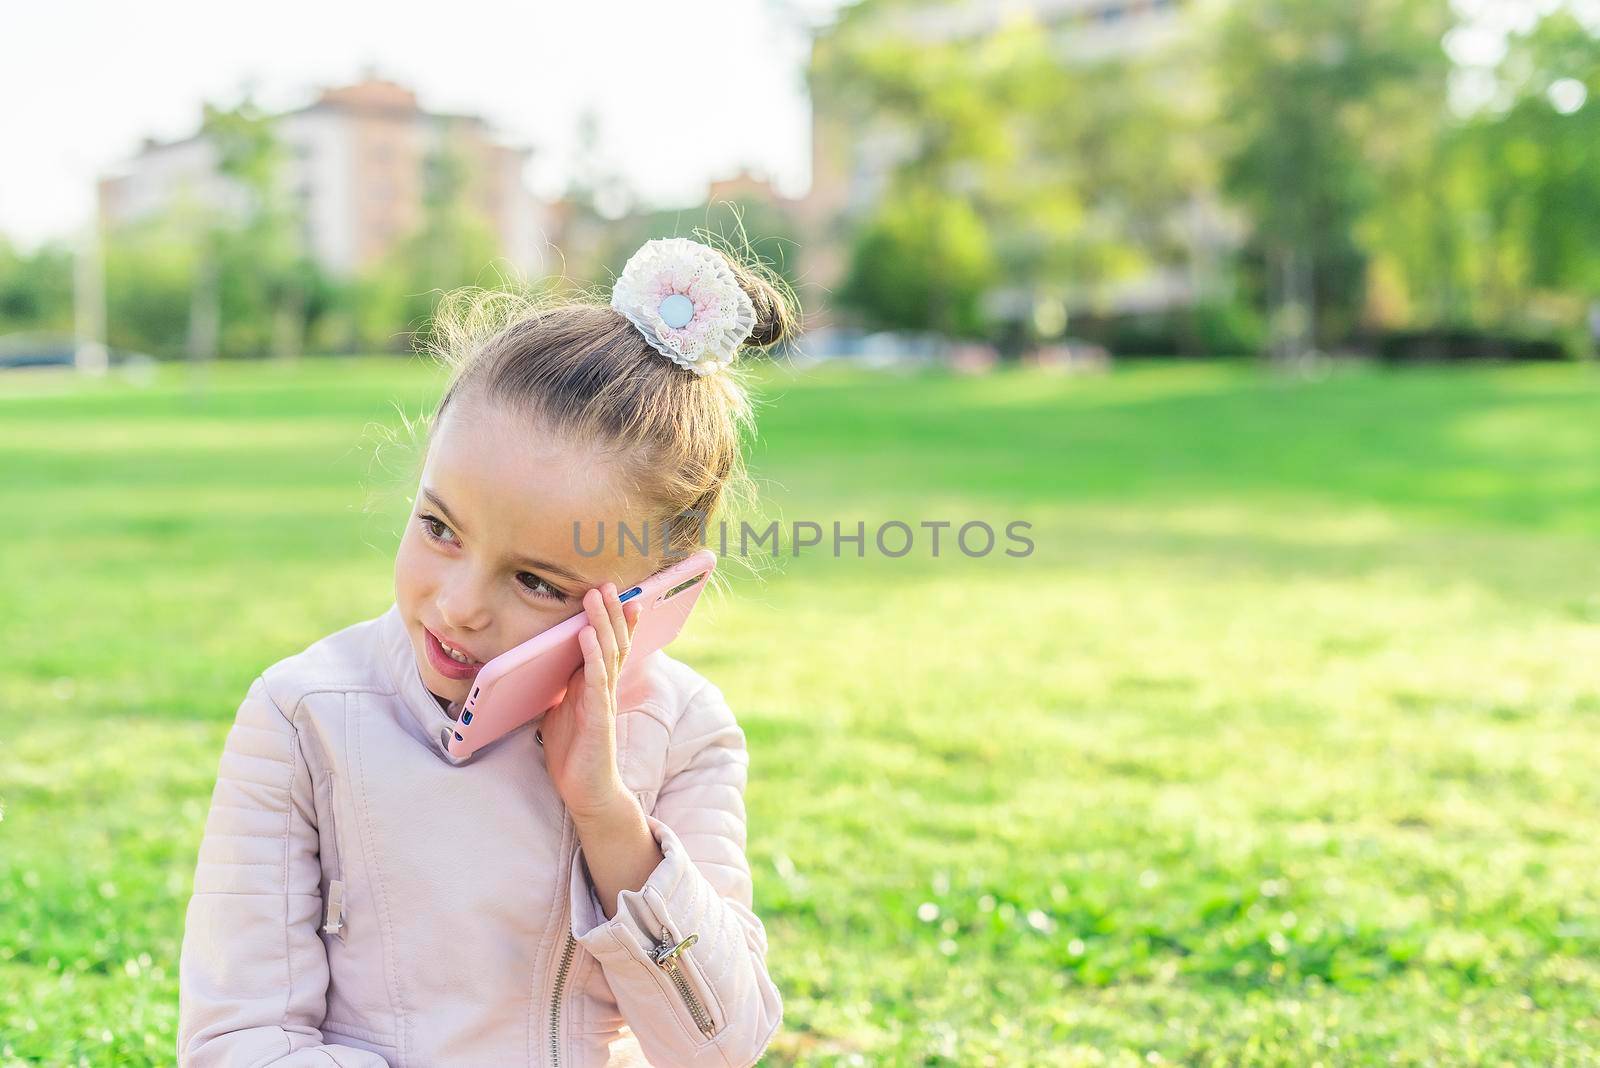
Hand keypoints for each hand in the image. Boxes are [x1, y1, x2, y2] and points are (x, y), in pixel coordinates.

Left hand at [540, 583, 642, 823]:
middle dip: (612, 611)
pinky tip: (587, 635)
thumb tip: (540, 667)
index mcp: (596, 685)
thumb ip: (559, 687)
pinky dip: (592, 655)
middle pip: (614, 642)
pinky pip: (596, 679)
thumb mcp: (561, 711)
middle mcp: (605, 688)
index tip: (620, 593)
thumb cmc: (574, 752)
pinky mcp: (598, 716)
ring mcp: (604, 700)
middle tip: (609, 583)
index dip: (616, 620)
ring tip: (598, 596)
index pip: (611, 645)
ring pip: (607, 653)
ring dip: (603, 623)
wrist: (587, 791)